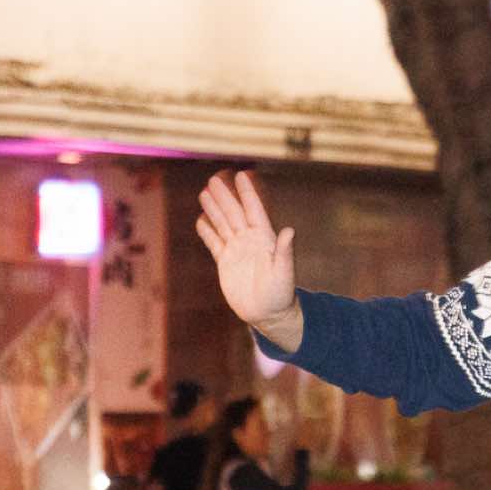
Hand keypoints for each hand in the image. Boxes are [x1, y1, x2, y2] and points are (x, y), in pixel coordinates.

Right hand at [196, 172, 303, 351]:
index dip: (247, 193)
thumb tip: (289, 230)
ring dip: (214, 209)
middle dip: (225, 197)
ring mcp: (237, 251)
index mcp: (265, 240)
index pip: (254, 211)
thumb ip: (284, 252)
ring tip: (205, 192)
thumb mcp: (284, 273)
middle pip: (234, 214)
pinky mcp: (226, 263)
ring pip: (223, 224)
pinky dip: (207, 231)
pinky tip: (201, 220)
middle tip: (214, 179)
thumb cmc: (280, 295)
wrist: (267, 314)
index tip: (242, 175)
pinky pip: (214, 243)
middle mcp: (250, 241)